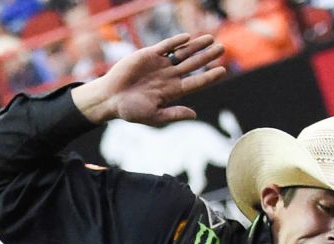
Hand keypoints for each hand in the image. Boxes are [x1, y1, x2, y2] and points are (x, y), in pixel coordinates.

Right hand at [71, 33, 226, 126]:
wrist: (110, 98)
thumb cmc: (130, 111)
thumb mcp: (155, 116)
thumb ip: (174, 113)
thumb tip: (194, 114)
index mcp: (172, 92)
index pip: (196, 82)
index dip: (209, 77)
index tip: (223, 71)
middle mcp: (169, 76)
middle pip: (193, 65)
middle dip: (208, 56)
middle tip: (223, 48)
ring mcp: (160, 65)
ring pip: (182, 53)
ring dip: (196, 46)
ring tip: (211, 39)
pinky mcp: (148, 55)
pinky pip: (165, 46)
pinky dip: (176, 41)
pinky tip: (188, 38)